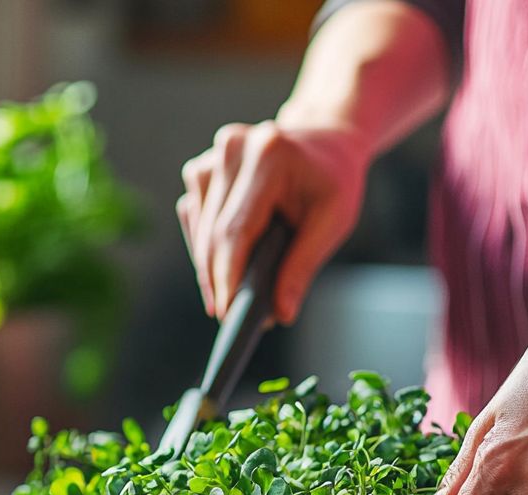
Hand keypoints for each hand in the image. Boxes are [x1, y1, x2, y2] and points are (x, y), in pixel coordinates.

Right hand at [176, 120, 369, 323]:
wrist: (324, 142)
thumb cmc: (333, 182)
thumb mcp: (333, 222)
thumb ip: (303, 266)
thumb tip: (281, 313)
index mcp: (269, 156)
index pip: (236, 229)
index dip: (228, 276)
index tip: (228, 314)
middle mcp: (233, 149)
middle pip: (213, 233)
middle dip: (219, 281)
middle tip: (232, 319)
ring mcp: (212, 157)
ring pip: (199, 229)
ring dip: (209, 269)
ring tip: (232, 298)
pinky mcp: (201, 170)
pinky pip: (195, 219)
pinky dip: (207, 249)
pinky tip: (226, 267)